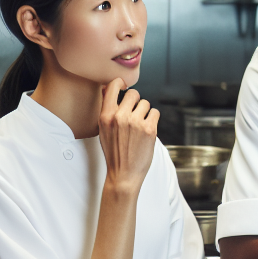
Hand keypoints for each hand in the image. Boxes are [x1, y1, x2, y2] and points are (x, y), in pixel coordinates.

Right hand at [98, 78, 158, 195]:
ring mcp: (135, 122)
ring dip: (144, 112)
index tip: (123, 88)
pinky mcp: (149, 129)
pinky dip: (153, 119)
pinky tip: (147, 129)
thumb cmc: (113, 152)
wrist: (123, 174)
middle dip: (135, 102)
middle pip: (133, 93)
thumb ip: (106, 109)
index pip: (113, 85)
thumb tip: (107, 88)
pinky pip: (155, 112)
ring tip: (139, 126)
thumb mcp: (103, 130)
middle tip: (133, 114)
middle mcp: (120, 117)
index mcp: (106, 116)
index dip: (120, 84)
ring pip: (146, 103)